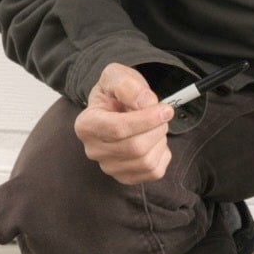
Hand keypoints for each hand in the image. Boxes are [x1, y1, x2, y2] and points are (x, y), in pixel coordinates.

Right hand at [74, 62, 175, 184]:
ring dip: (160, 141)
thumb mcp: (117, 76)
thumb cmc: (117, 93)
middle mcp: (94, 150)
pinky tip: (155, 141)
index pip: (118, 129)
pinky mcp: (126, 178)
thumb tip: (146, 102)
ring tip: (156, 126)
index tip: (166, 110)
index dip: (146, 120)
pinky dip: (162, 155)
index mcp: (86, 125)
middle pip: (135, 147)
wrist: (117, 108)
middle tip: (162, 115)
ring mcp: (109, 167)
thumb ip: (127, 84)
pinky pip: (154, 172)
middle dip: (157, 129)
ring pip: (146, 161)